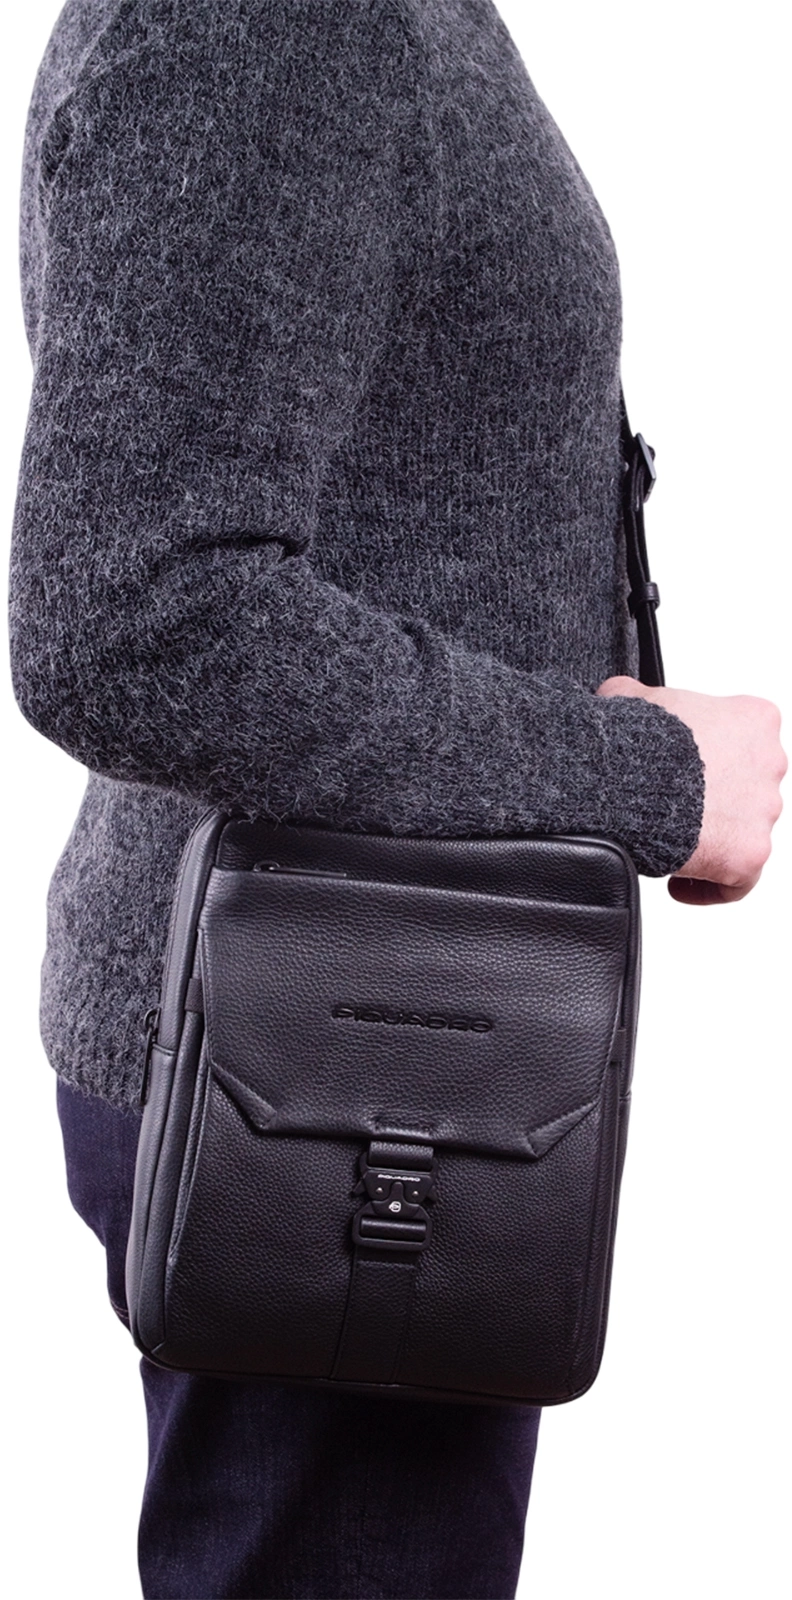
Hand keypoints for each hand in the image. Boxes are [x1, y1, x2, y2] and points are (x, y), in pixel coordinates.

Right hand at [596, 679, 786, 903]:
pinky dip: (710, 885)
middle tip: (673, 809)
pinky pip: (737, 881)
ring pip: (744, 833)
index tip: (683, 772)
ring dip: (712, 839)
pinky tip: (679, 882)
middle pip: (748, 789)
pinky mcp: (750, 852)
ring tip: (670, 843)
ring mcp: (765, 810)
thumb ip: (639, 697)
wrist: (627, 775)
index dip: (712, 758)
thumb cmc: (634, 739)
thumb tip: (618, 699)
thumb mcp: (631, 697)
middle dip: (715, 801)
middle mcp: (771, 763)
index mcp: (754, 719)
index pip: (743, 742)